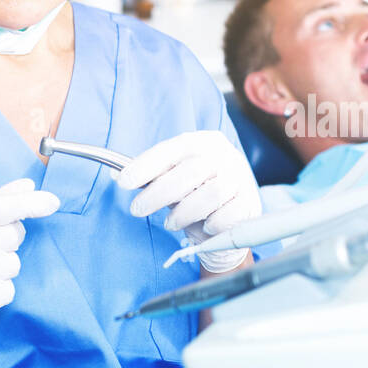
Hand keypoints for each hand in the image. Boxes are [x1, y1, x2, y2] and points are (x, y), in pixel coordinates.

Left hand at [115, 131, 260, 272]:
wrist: (229, 222)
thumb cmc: (196, 196)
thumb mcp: (173, 182)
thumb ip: (151, 178)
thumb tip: (117, 174)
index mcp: (205, 142)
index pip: (173, 149)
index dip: (147, 164)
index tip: (124, 181)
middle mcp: (225, 156)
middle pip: (191, 171)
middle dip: (158, 193)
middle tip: (137, 209)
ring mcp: (240, 179)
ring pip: (210, 194)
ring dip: (183, 212)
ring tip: (171, 223)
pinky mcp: (249, 204)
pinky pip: (227, 216)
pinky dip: (210, 224)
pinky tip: (203, 226)